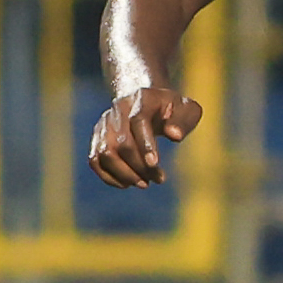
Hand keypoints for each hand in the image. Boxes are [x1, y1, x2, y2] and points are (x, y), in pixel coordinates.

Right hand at [88, 85, 202, 186]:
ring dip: (124, 174)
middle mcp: (119, 109)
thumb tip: (174, 135)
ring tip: (144, 183)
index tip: (155, 164)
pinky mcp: (97, 138)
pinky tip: (128, 183)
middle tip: (159, 179)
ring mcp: (104, 124)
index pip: (139, 121)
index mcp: (142, 98)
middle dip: (140, 166)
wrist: (146, 101)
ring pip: (104, 153)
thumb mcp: (187, 109)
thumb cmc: (171, 109)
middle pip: (121, 142)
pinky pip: (95, 161)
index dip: (145, 144)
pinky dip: (109, 176)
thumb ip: (183, 120)